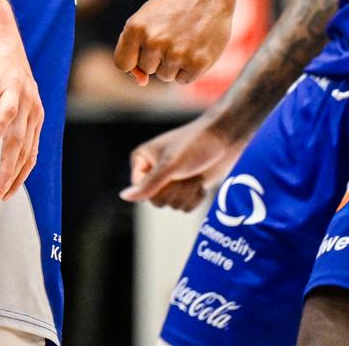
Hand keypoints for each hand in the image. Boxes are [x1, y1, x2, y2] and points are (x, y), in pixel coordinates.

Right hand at [0, 19, 42, 199]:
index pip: (29, 156)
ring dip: (5, 165)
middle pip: (23, 153)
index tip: (5, 193)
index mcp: (34, 118)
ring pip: (16, 139)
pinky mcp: (11, 85)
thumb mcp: (6, 99)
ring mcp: (24, 99)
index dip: (19, 177)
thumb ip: (8, 119)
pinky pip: (7, 110)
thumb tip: (0, 138)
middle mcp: (34, 112)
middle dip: (10, 178)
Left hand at [114, 0, 241, 84]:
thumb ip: (134, 48)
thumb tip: (141, 82)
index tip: (143, 53)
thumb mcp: (145, 19)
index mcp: (135, 28)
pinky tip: (195, 48)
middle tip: (171, 36)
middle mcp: (154, 41)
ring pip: (165, 76)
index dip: (132, 62)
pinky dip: (189, 69)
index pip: (122, 63)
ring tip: (184, 40)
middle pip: (146, 69)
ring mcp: (176, 54)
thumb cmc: (173, 8)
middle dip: (157, 58)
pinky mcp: (198, 63)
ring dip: (173, 64)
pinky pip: (183, 80)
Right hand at [121, 112, 244, 209]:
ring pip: (173, 205)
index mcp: (142, 160)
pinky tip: (201, 182)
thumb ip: (148, 184)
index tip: (172, 176)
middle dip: (176, 191)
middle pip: (157, 202)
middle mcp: (153, 171)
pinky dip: (196, 198)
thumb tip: (123, 197)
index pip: (142, 191)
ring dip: (188, 193)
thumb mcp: (170, 165)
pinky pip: (185, 208)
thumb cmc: (195, 144)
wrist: (225, 140)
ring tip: (195, 175)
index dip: (160, 188)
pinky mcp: (186, 188)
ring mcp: (170, 180)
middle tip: (186, 174)